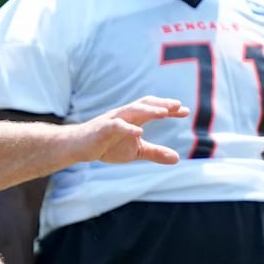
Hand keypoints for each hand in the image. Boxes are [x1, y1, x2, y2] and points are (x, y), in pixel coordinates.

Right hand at [75, 96, 189, 164]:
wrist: (79, 146)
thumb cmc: (107, 145)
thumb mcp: (136, 151)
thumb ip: (155, 152)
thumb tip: (177, 158)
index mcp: (134, 119)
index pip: (153, 109)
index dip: (169, 109)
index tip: (185, 111)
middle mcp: (125, 115)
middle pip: (145, 104)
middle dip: (161, 104)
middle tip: (178, 106)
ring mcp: (113, 120)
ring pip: (132, 110)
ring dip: (148, 110)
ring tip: (163, 112)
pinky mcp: (102, 129)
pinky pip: (116, 125)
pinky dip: (128, 128)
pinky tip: (139, 132)